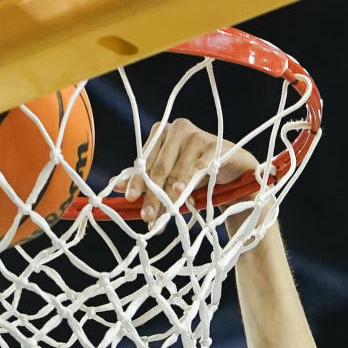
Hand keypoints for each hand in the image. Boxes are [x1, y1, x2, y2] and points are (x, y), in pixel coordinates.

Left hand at [123, 118, 258, 222]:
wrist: (232, 172)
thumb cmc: (195, 174)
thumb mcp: (168, 177)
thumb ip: (144, 179)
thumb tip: (114, 186)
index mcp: (161, 133)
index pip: (145, 162)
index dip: (136, 182)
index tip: (129, 199)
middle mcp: (177, 129)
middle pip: (159, 169)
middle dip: (152, 196)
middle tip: (147, 217)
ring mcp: (197, 136)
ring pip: (177, 172)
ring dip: (170, 197)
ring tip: (165, 217)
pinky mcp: (216, 146)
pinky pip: (198, 167)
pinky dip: (188, 180)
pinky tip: (179, 192)